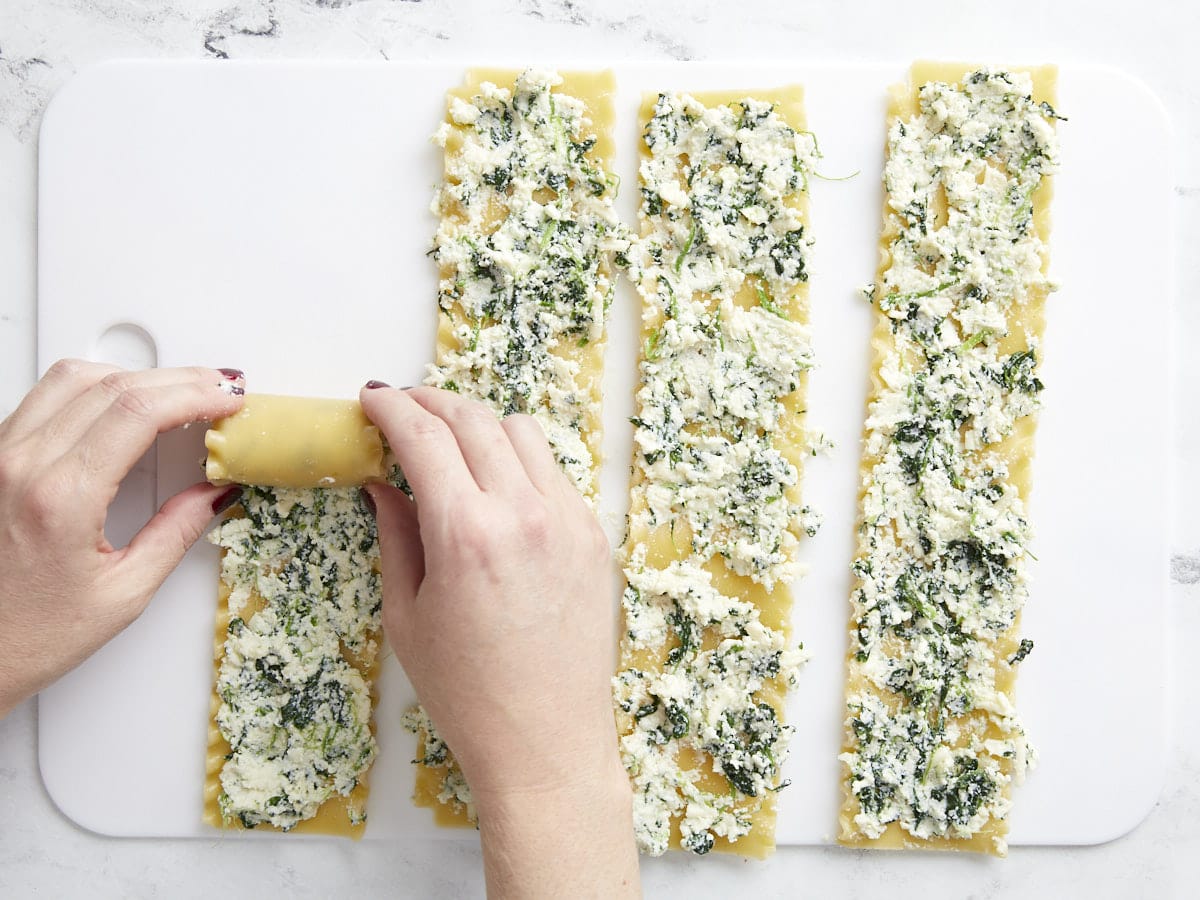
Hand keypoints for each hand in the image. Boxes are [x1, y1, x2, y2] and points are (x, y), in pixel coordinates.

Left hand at [0, 360, 245, 716]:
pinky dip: (94, 388)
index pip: (138, 411)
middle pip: (112, 384)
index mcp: (59, 498)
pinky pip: (44, 397)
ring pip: (73, 377)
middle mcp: (20, 465)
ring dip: (134, 374)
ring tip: (176, 391)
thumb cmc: (28, 636)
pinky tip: (122, 404)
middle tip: (218, 389)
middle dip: (177, 379)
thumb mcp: (123, 594)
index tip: (229, 398)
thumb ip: (176, 533)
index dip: (195, 394)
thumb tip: (216, 493)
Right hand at [361, 384, 638, 898]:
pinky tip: (498, 489)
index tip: (373, 398)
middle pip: (475, 419)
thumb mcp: (408, 616)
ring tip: (452, 446)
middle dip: (432, 402)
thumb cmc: (467, 694)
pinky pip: (553, 473)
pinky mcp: (595, 536)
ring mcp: (569, 520)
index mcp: (468, 533)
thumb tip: (384, 483)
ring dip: (480, 426)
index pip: (424, 436)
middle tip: (405, 408)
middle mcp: (525, 513)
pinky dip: (519, 463)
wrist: (548, 742)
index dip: (392, 407)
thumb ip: (396, 536)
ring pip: (523, 433)